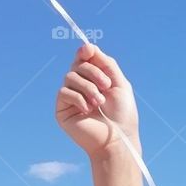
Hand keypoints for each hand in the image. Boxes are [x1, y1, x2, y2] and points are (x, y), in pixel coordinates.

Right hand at [55, 42, 140, 157]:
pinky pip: (64, 92)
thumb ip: (106, 63)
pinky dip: (78, 98)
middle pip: (78, 64)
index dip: (85, 52)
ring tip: (99, 102)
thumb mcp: (119, 83)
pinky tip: (88, 110)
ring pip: (70, 76)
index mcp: (96, 79)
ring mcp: (71, 98)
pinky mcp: (62, 110)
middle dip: (94, 72)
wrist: (117, 139)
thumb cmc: (122, 114)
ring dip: (88, 87)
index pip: (84, 58)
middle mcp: (82, 86)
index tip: (88, 51)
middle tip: (106, 86)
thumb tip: (87, 46)